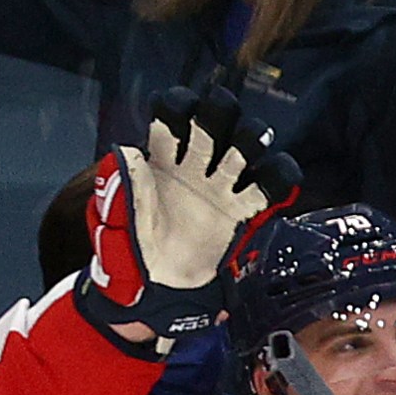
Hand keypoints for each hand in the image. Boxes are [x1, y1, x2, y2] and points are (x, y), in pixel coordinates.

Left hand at [81, 86, 302, 344]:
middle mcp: (194, 167)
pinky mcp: (242, 212)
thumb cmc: (129, 250)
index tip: (178, 112)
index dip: (179, 104)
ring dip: (251, 137)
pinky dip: (281, 175)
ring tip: (244, 150)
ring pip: (246, 145)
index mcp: (162, 160)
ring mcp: (220, 188)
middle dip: (219, 111)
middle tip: (215, 121)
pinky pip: (271, 185)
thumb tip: (127, 149)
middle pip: (216, 120)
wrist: (154, 290)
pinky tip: (274, 178)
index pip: (174, 114)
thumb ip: (122, 181)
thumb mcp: (114, 214)